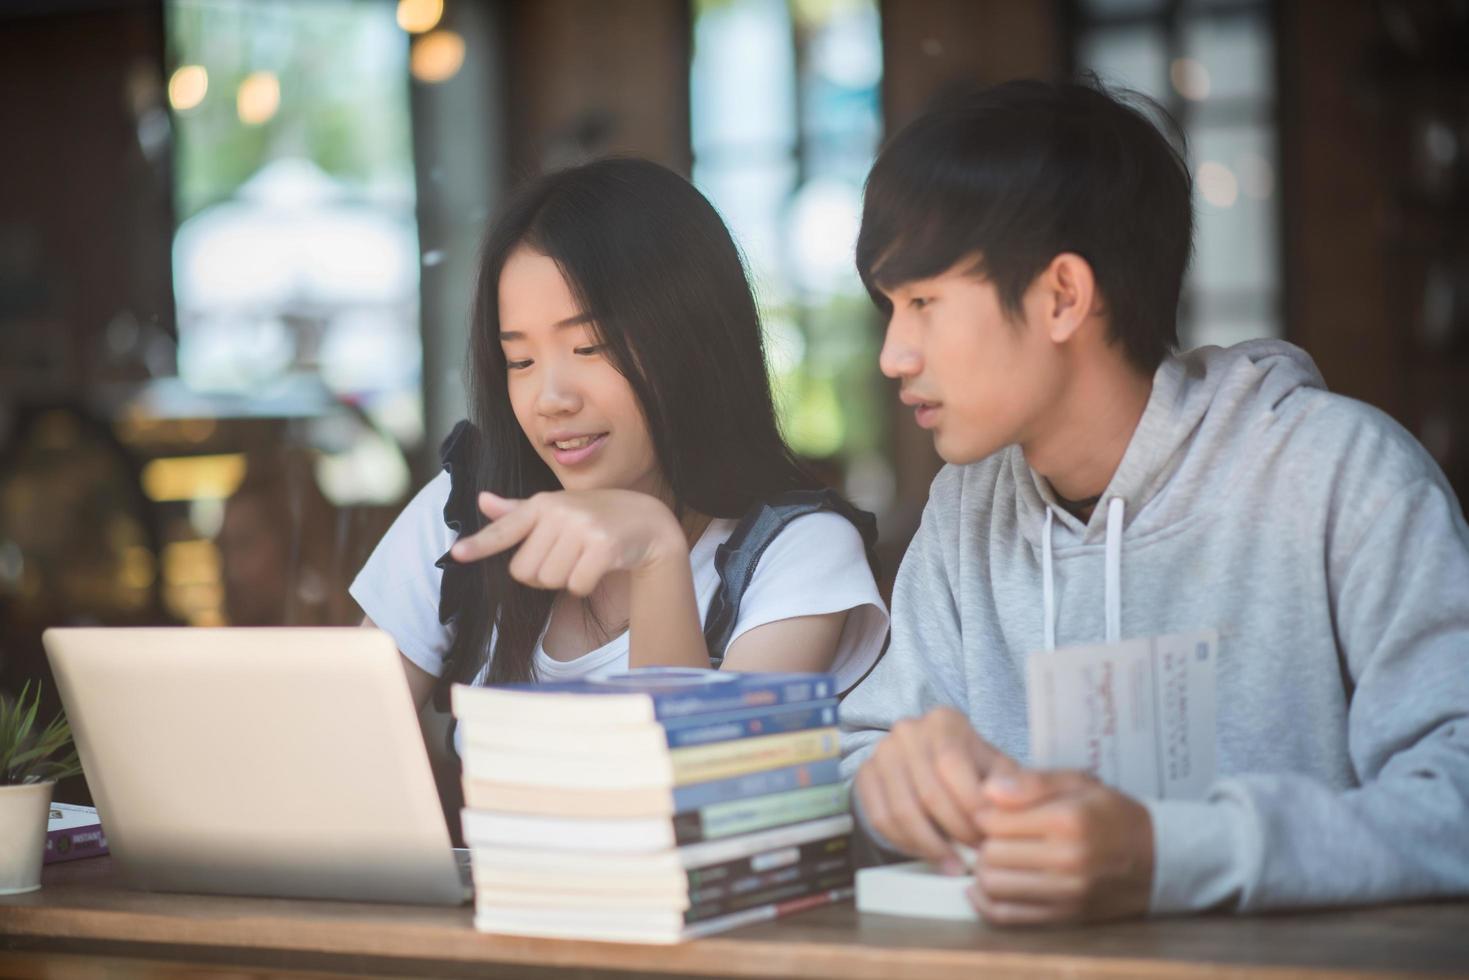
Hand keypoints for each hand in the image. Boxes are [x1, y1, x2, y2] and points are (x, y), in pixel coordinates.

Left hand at [448, 489, 684, 595]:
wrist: (647, 521)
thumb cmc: (595, 516)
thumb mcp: (556, 509)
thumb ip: (518, 511)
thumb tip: (483, 501)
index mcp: (542, 504)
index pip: (505, 528)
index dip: (480, 544)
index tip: (456, 553)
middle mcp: (560, 512)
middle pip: (525, 571)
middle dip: (542, 574)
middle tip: (564, 557)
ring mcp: (582, 528)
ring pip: (550, 580)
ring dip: (564, 579)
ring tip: (582, 558)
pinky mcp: (603, 546)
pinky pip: (575, 585)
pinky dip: (584, 585)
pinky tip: (598, 566)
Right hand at [853, 707, 1018, 868]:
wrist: (931, 760)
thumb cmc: (971, 768)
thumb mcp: (997, 768)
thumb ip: (1012, 782)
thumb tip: (1008, 798)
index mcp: (943, 721)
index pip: (952, 764)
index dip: (970, 805)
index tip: (989, 835)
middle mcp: (907, 731)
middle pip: (928, 792)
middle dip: (955, 831)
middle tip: (975, 856)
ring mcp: (881, 753)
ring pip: (901, 810)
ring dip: (930, 845)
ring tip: (953, 864)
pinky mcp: (865, 776)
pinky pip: (879, 818)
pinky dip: (905, 843)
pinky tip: (928, 854)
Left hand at [969, 769, 1153, 925]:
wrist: (1157, 860)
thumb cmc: (1112, 815)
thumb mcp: (1079, 783)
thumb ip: (1032, 782)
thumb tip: (987, 790)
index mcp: (1067, 820)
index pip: (993, 820)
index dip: (985, 813)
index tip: (994, 812)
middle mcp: (1067, 859)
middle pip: (990, 854)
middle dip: (984, 842)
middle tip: (996, 836)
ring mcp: (1066, 893)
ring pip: (993, 885)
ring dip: (986, 870)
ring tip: (998, 858)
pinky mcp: (1064, 917)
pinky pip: (1006, 915)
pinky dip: (986, 902)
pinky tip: (987, 886)